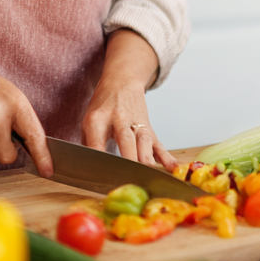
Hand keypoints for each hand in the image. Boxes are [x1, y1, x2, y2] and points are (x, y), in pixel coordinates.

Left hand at [81, 29, 175, 170]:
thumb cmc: (103, 106)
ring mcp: (136, 123)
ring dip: (147, 161)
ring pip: (144, 143)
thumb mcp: (88, 120)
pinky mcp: (149, 128)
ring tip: (149, 177)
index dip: (99, 159)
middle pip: (125, 141)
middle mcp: (119, 119)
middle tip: (129, 179)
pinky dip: (166, 157)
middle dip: (129, 161)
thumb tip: (87, 170)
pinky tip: (172, 168)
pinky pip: (158, 144)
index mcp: (98, 118)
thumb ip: (88, 144)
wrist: (122, 82)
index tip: (100, 176)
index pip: (97, 142)